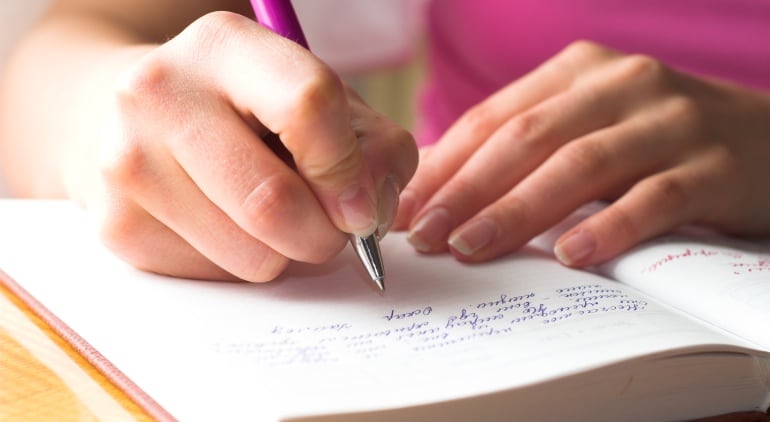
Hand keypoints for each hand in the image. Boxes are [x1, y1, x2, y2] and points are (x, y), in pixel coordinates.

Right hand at [88, 12, 415, 281]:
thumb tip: (369, 215)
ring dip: (284, 254)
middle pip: (272, 202)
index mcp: (225, 46)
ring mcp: (128, 163)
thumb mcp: (322, 103)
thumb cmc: (249, 111)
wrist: (137, 117)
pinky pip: (216, 278)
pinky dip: (242, 264)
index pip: (308, 107)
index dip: (349, 170)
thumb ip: (373, 148)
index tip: (360, 204)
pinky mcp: (117, 224)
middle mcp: (161, 94)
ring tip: (271, 217)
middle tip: (330, 228)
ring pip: (250, 256)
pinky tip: (228, 225)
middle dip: (324, 235)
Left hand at [394, 40, 769, 266]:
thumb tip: (438, 187)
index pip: (494, 117)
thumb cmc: (655, 142)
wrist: (768, 141)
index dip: (445, 164)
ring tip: (474, 248)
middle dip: (468, 190)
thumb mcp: (587, 127)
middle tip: (425, 235)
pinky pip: (654, 197)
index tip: (404, 208)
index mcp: (579, 72)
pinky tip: (570, 255)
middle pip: (527, 138)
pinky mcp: (715, 166)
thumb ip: (524, 148)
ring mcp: (671, 121)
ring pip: (581, 164)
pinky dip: (609, 226)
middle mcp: (622, 85)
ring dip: (519, 209)